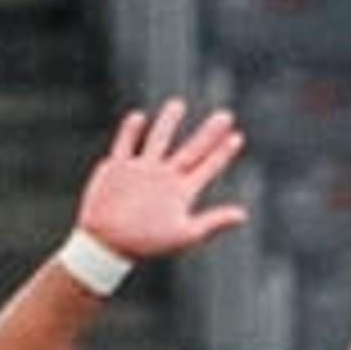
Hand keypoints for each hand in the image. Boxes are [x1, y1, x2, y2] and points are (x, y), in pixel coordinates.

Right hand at [77, 100, 249, 262]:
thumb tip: (243, 215)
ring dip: (168, 122)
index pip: (207, 168)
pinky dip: (130, 131)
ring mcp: (141, 171)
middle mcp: (164, 178)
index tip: (238, 137)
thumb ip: (212, 222)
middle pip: (191, 150)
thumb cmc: (146, 244)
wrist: (107, 245)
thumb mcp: (184, 235)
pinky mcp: (118, 169)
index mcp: (181, 192)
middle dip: (208, 134)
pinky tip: (138, 117)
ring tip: (178, 103)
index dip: (222, 154)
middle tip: (226, 115)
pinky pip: (125, 144)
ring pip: (158, 140)